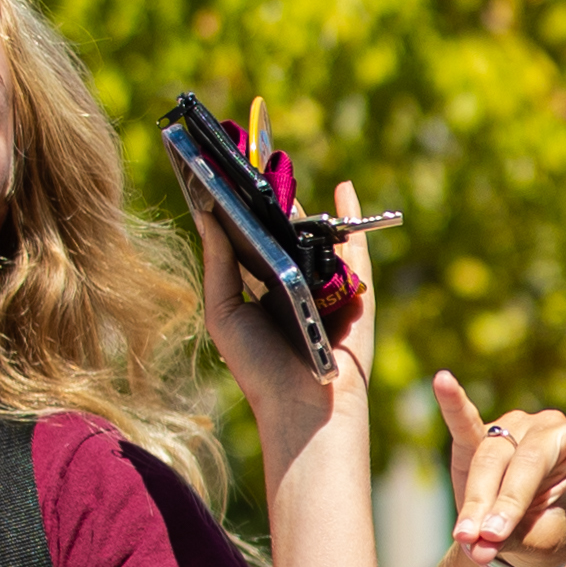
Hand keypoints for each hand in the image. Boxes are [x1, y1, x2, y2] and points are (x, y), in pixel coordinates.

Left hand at [192, 106, 374, 437]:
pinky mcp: (357, 294)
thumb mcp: (224, 313)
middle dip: (268, 195)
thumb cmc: (259, 370)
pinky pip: (358, 249)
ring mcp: (328, 288)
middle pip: (285, 230)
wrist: (303, 411)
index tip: (219, 169)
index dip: (238, 205)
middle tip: (248, 155)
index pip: (251, 238)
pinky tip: (344, 187)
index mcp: (263, 290)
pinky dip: (354, 217)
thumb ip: (218, 263)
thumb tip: (207, 212)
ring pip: (319, 235)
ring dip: (303, 200)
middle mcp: (296, 284)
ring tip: (281, 163)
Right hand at [434, 328, 565, 566]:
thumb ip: (516, 540)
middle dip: (505, 504)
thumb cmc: (542, 537)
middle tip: (486, 541)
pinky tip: (443, 382)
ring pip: (492, 460)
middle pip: (527, 461)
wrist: (516, 544)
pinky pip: (465, 421)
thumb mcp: (541, 546)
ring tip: (469, 540)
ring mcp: (514, 428)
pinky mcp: (478, 436)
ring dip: (477, 502)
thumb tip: (478, 540)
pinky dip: (453, 405)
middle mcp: (551, 430)